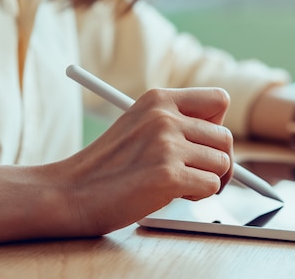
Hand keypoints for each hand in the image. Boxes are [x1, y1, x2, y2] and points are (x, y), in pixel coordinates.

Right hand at [51, 87, 233, 235]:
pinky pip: (212, 186)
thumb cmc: (106, 166)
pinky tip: (172, 194)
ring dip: (208, 180)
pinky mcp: (168, 176)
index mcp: (158, 99)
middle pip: (226, 137)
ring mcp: (166, 145)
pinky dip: (199, 195)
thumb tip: (223, 143)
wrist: (68, 193)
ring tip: (178, 185)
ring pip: (223, 163)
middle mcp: (164, 117)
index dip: (217, 125)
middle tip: (198, 175)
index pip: (219, 100)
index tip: (204, 144)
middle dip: (218, 161)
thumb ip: (175, 125)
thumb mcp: (138, 126)